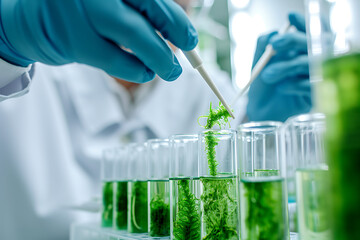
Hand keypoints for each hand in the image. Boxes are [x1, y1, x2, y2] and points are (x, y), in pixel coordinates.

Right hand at [0, 0, 197, 82]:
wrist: (36, 19)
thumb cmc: (87, 11)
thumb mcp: (114, 2)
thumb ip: (142, 10)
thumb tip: (182, 33)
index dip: (177, 19)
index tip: (190, 39)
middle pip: (151, 10)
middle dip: (176, 35)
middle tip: (186, 56)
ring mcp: (85, 12)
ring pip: (137, 37)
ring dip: (160, 59)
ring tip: (170, 70)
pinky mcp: (75, 40)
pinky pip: (117, 61)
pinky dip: (137, 70)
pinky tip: (144, 72)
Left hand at [247, 12, 311, 121]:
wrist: (261, 110)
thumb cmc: (263, 83)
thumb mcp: (259, 59)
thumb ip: (264, 43)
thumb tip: (275, 33)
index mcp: (302, 48)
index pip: (311, 29)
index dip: (304, 22)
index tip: (290, 17)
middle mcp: (313, 59)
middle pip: (315, 42)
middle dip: (293, 40)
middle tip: (275, 44)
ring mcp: (316, 77)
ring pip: (311, 63)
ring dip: (287, 66)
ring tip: (267, 75)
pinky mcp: (316, 95)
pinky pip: (311, 85)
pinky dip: (294, 84)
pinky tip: (281, 88)